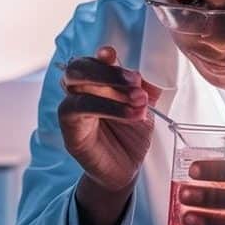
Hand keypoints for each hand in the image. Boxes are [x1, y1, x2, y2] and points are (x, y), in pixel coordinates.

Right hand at [58, 46, 159, 192]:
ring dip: (112, 91)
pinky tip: (132, 114)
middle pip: (79, 68)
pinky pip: (81, 110)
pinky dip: (109, 108)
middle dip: (108, 71)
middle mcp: (80, 92)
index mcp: (97, 82)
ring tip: (139, 100)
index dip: (102, 56)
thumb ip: (146, 87)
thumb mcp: (144, 107)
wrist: (126, 170)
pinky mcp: (70, 129)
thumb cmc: (130, 136)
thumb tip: (154, 70)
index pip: (93, 61)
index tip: (113, 55)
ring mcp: (72, 109)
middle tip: (135, 81)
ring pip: (79, 87)